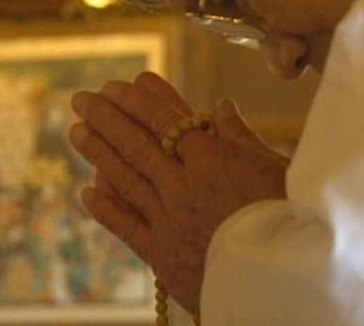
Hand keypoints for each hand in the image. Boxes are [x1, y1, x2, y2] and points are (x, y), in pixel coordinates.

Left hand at [67, 72, 289, 313]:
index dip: (142, 99)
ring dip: (97, 152)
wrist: (280, 279)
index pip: (167, 119)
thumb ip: (240, 137)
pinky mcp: (163, 255)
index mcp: (213, 159)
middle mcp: (183, 185)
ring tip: (75, 130)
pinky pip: (127, 227)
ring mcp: (169, 219)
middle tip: (83, 99)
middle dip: (107, 117)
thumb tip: (220, 107)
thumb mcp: (274, 167)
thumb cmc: (288, 217)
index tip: (122, 83)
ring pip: (125, 178)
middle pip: (137, 143)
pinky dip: (106, 209)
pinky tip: (86, 192)